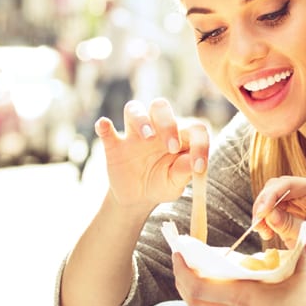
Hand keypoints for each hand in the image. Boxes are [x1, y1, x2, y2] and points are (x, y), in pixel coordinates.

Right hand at [95, 98, 208, 219]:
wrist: (138, 198)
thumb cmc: (163, 183)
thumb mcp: (176, 183)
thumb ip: (184, 172)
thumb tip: (193, 165)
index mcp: (179, 135)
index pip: (194, 128)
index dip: (201, 145)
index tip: (199, 167)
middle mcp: (157, 128)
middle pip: (161, 107)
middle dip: (168, 124)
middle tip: (172, 147)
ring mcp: (134, 134)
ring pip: (134, 109)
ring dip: (141, 119)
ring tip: (148, 137)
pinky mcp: (114, 145)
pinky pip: (106, 131)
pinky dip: (104, 126)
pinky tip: (104, 125)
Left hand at [173, 251, 305, 305]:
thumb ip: (298, 253)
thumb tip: (300, 236)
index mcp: (244, 297)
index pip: (199, 286)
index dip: (182, 270)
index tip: (179, 253)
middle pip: (194, 301)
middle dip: (182, 280)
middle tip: (182, 261)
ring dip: (196, 289)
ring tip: (200, 270)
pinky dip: (214, 298)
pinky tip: (227, 286)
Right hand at [253, 176, 305, 305]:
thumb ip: (292, 226)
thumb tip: (269, 215)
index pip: (287, 184)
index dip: (269, 197)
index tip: (260, 214)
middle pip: (275, 189)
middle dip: (264, 206)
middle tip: (258, 226)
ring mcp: (301, 205)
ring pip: (272, 201)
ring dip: (263, 215)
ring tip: (263, 233)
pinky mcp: (294, 218)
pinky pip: (274, 214)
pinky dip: (267, 222)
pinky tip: (267, 234)